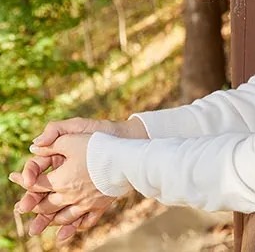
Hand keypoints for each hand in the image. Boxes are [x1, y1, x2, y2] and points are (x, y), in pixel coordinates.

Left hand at [9, 117, 145, 240]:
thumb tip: (34, 147)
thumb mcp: (71, 138)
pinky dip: (73, 228)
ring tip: (39, 226)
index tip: (14, 177)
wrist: (124, 159)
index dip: (23, 180)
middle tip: (22, 207)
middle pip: (46, 206)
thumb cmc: (97, 146)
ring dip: (49, 222)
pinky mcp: (99, 206)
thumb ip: (51, 143)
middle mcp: (70, 196)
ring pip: (63, 218)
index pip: (36, 185)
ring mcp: (85, 204)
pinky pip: (84, 222)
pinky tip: (66, 232)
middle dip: (33, 206)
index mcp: (61, 180)